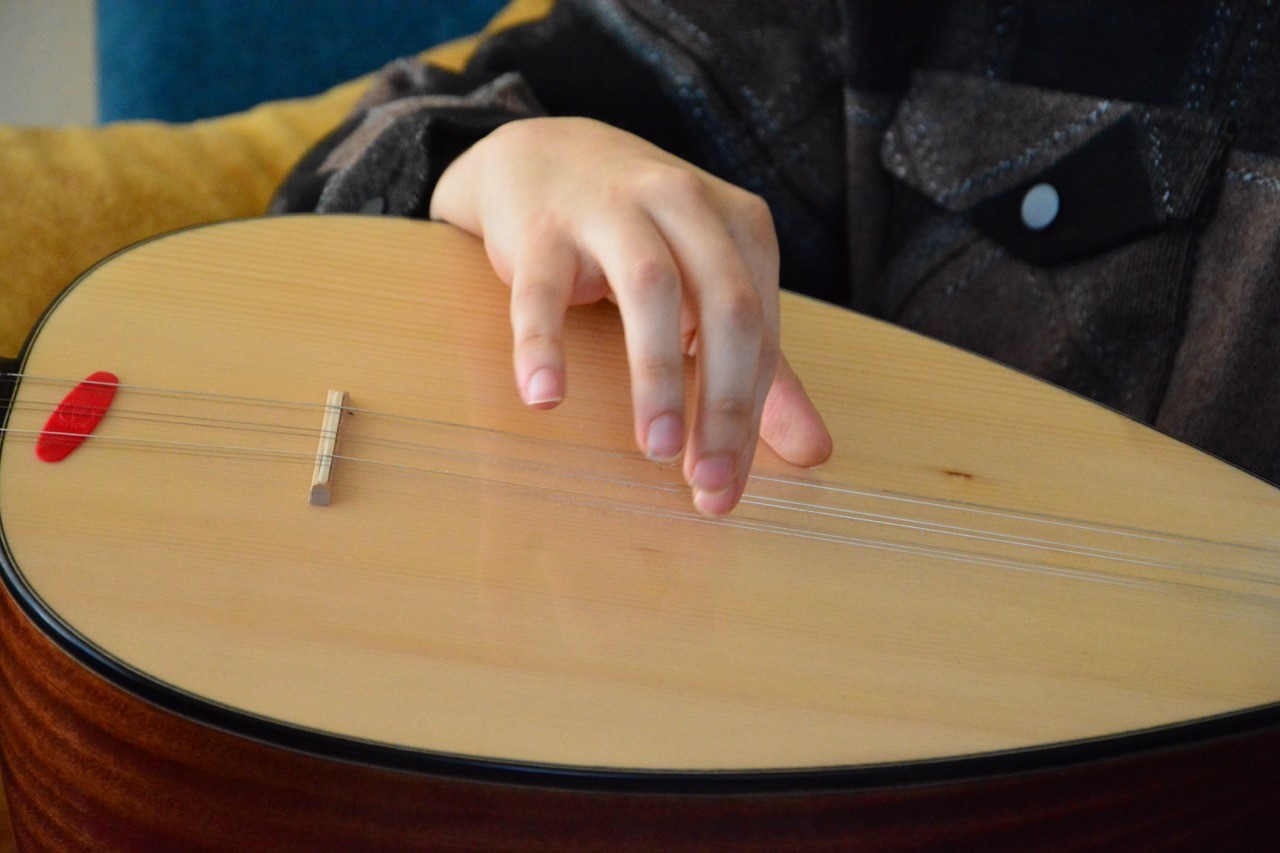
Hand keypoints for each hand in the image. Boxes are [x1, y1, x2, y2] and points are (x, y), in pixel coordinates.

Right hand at [430, 117, 830, 514]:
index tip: (727, 486)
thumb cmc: (642, 236)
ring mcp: (611, 210)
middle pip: (724, 306)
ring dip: (656, 375)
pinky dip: (544, 343)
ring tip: (654, 448)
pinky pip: (543, 290)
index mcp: (740, 226)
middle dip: (721, 401)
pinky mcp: (542, 228)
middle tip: (703, 479)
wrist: (542, 156)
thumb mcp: (710, 291)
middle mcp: (684, 205)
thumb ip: (763, 372)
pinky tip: (545, 397)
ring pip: (649, 289)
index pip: (761, 330)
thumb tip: (815, 454)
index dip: (750, 415)